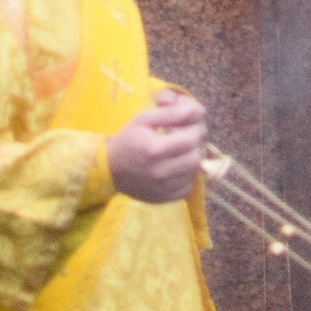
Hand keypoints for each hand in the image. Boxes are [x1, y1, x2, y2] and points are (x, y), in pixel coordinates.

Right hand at [107, 88, 207, 204]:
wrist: (110, 168)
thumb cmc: (129, 139)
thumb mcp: (144, 118)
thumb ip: (172, 113)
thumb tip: (199, 111)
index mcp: (154, 149)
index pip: (191, 139)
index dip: (197, 129)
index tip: (192, 123)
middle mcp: (160, 172)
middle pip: (195, 157)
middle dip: (196, 144)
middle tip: (187, 136)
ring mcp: (163, 189)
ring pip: (193, 173)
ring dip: (190, 159)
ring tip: (179, 151)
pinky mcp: (164, 199)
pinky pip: (187, 188)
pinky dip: (185, 176)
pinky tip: (174, 167)